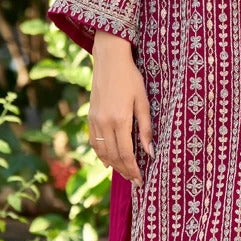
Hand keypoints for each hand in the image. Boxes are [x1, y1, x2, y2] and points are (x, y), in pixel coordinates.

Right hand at [88, 30, 152, 185]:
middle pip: (114, 156)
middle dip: (124, 171)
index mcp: (120, 120)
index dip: (133, 169)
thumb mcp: (143, 102)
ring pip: (102, 151)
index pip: (127, 154)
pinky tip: (108, 160)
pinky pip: (94, 141)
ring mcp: (95, 120)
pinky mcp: (90, 116)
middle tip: (134, 181)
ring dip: (113, 165)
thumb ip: (146, 128)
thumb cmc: (131, 78)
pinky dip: (101, 153)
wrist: (109, 60)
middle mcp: (105, 123)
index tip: (140, 181)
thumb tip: (150, 153)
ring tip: (124, 173)